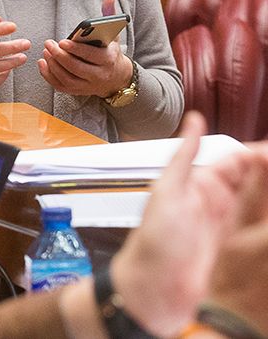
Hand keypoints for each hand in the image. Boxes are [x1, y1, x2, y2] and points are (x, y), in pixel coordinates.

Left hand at [39, 0, 130, 97]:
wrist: (117, 77)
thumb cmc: (109, 50)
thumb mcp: (113, 34)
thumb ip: (109, 16)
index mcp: (109, 59)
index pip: (92, 56)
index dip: (75, 49)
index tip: (62, 41)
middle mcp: (100, 75)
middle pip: (77, 68)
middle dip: (60, 56)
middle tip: (48, 44)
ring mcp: (89, 86)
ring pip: (67, 79)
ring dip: (53, 66)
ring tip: (45, 52)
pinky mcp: (79, 92)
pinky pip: (61, 87)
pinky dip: (49, 76)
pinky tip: (42, 63)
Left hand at [108, 112, 264, 335]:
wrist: (153, 290)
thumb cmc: (153, 242)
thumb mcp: (167, 192)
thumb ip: (184, 157)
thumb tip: (193, 120)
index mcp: (203, 185)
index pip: (241, 160)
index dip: (262, 154)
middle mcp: (221, 204)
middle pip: (260, 181)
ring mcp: (234, 227)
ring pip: (265, 204)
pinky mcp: (242, 250)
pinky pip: (264, 231)